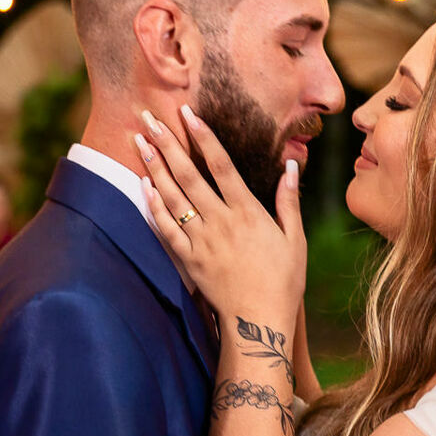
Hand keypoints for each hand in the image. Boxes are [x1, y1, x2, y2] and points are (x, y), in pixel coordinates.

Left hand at [136, 105, 305, 329]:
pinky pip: (165, 228)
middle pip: (189, 174)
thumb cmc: (283, 280)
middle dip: (168, 143)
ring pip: (173, 197)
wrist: (259, 321)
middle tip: (149, 117)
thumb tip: (291, 165)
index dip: (204, 137)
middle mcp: (221, 221)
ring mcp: (201, 240)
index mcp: (248, 212)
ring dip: (154, 167)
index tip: (188, 114)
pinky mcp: (188, 259)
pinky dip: (153, 205)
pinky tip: (143, 184)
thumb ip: (289, 201)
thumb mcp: (295, 239)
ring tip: (139, 141)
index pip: (222, 165)